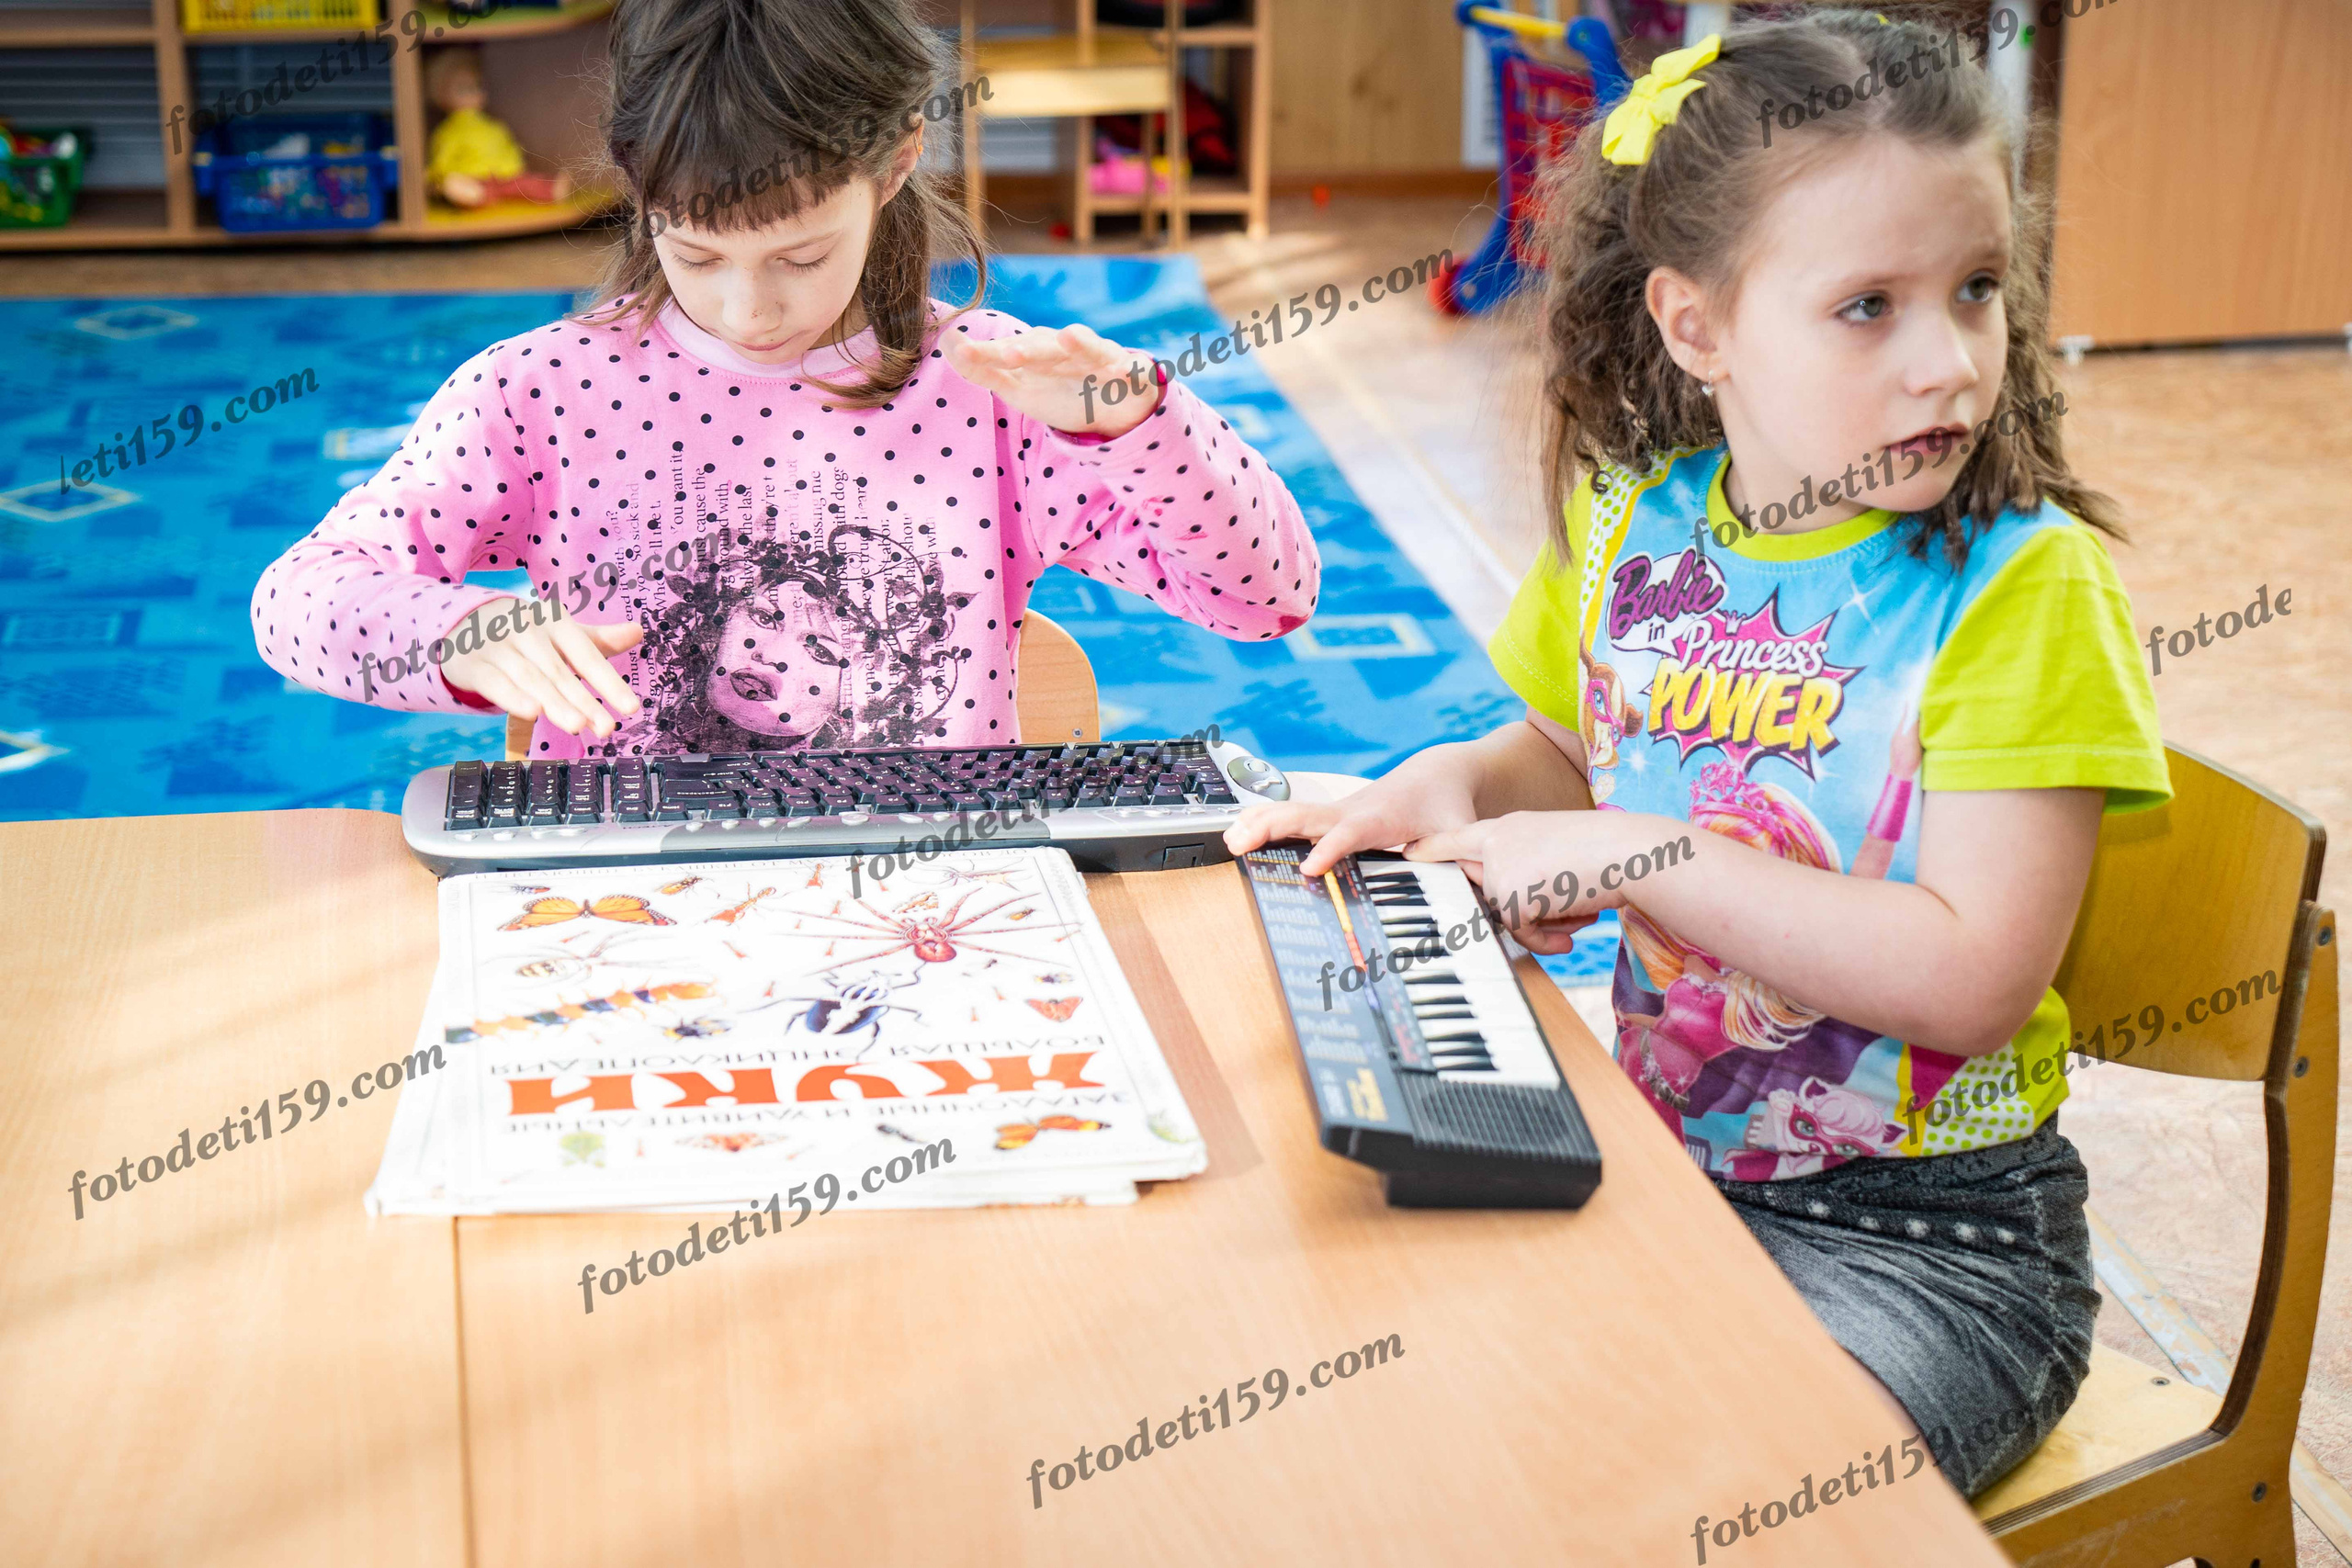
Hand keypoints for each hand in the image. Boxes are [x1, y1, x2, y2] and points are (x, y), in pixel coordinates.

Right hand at [440, 598, 643, 738]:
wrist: (462, 622)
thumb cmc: (526, 634)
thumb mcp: (560, 633)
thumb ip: (598, 640)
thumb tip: (638, 632)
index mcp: (555, 622)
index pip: (587, 655)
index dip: (609, 681)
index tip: (631, 707)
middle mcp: (528, 630)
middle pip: (560, 671)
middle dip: (585, 700)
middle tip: (607, 728)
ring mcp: (498, 646)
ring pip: (531, 678)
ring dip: (554, 702)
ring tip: (577, 725)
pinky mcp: (473, 664)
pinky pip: (495, 682)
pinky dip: (513, 697)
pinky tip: (532, 713)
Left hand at [942, 322, 1160, 437]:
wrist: (1112, 405)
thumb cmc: (1058, 390)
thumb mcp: (1016, 387)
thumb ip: (981, 369)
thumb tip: (947, 342)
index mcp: (1037, 351)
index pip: (1009, 351)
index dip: (989, 354)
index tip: (964, 352)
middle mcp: (1065, 349)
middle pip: (1045, 348)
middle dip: (1029, 350)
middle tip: (1009, 354)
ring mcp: (1097, 357)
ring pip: (1088, 348)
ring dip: (1079, 343)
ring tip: (1068, 337)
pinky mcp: (1127, 371)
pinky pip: (1128, 369)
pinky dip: (1127, 368)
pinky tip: (1122, 370)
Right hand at [1224, 746, 1482, 878]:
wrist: (1438, 774)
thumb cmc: (1447, 807)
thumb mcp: (1461, 832)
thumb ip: (1462, 859)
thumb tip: (1471, 890)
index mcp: (1382, 818)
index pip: (1351, 834)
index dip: (1330, 850)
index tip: (1309, 869)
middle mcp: (1353, 811)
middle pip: (1306, 817)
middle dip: (1271, 829)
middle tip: (1240, 843)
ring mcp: (1337, 811)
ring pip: (1292, 813)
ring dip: (1259, 823)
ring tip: (1228, 839)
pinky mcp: (1330, 815)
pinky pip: (1292, 817)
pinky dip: (1262, 821)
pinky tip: (1237, 832)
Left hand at [1408, 811, 1654, 954]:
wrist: (1631, 853)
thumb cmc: (1608, 855)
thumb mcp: (1558, 856)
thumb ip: (1527, 875)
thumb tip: (1513, 917)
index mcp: (1509, 826)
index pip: (1458, 838)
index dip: (1432, 849)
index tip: (1407, 854)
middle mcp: (1497, 841)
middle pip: (1480, 887)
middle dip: (1517, 911)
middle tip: (1549, 912)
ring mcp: (1499, 866)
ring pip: (1503, 913)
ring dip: (1540, 923)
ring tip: (1577, 911)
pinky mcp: (1508, 894)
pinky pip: (1517, 930)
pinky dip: (1544, 937)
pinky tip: (1570, 931)